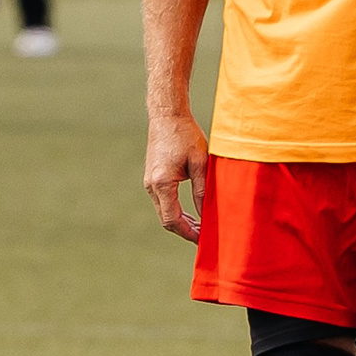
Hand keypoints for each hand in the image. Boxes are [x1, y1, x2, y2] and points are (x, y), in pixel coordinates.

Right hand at [144, 111, 210, 241]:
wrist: (167, 116)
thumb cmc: (185, 135)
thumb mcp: (200, 163)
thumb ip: (202, 191)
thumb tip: (206, 215)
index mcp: (162, 183)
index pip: (172, 220)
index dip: (189, 233)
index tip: (204, 239)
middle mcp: (151, 185)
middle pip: (166, 220)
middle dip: (185, 231)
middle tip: (205, 236)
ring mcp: (149, 182)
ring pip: (163, 212)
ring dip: (181, 222)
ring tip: (201, 227)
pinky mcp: (152, 177)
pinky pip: (162, 201)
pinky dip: (176, 210)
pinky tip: (191, 213)